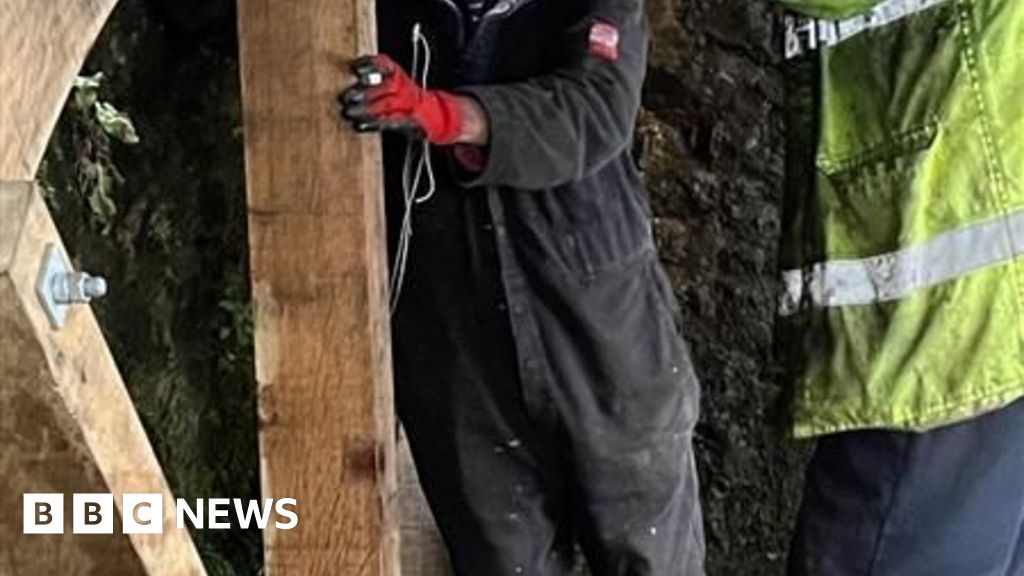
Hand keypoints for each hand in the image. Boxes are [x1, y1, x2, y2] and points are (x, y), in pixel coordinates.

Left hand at [340, 54, 465, 144]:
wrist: (433, 114)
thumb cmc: (404, 98)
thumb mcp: (391, 84)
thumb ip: (372, 80)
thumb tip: (343, 78)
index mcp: (398, 75)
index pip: (384, 64)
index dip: (369, 64)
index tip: (354, 68)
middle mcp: (404, 87)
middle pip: (385, 86)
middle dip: (364, 91)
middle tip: (345, 97)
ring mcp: (408, 104)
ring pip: (386, 105)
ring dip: (366, 109)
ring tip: (349, 112)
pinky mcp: (409, 121)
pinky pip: (390, 122)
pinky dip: (373, 124)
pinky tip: (360, 126)